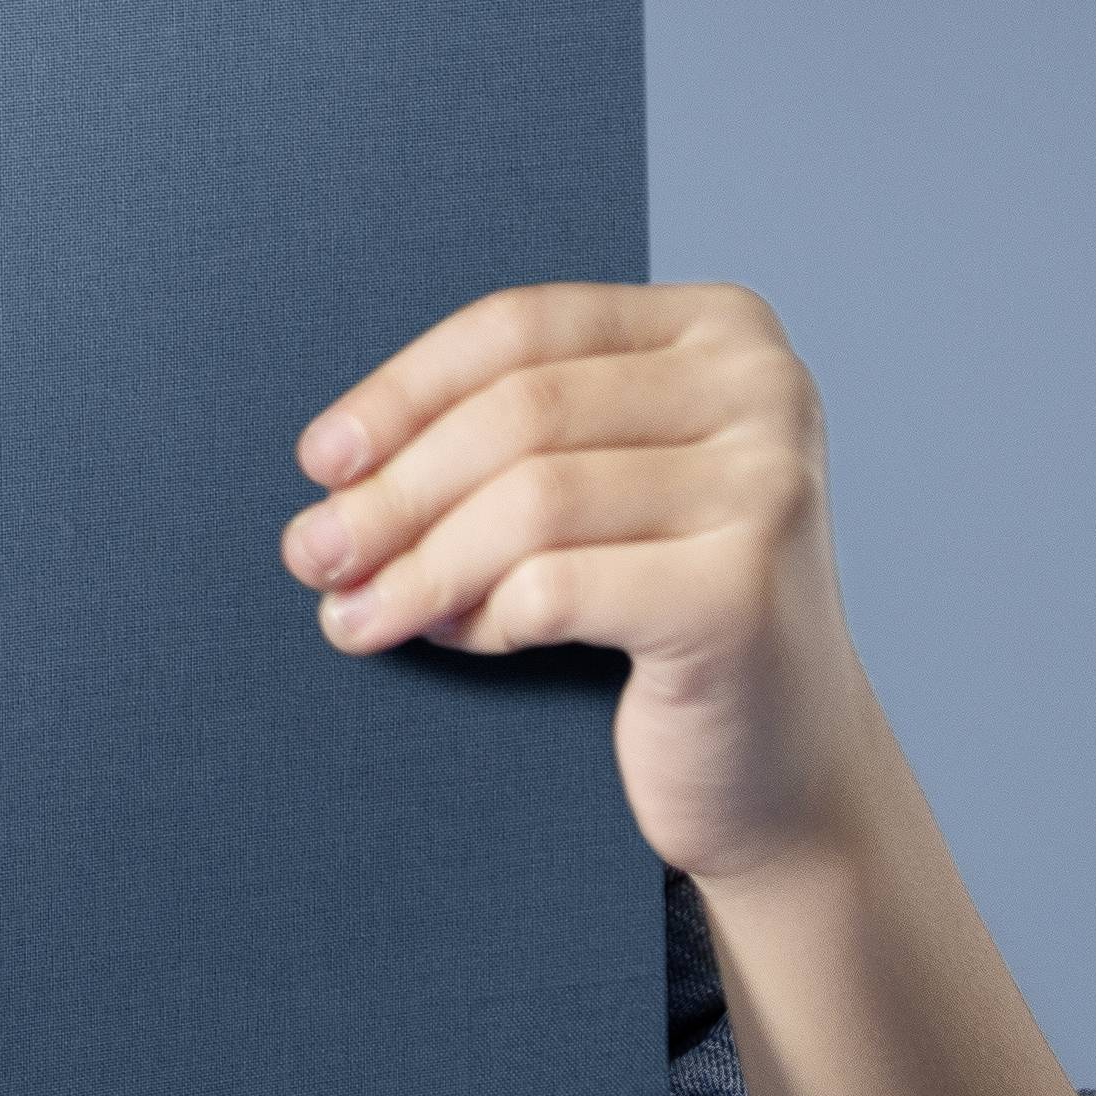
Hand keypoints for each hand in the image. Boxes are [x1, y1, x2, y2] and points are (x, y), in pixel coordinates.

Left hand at [287, 280, 889, 889]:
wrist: (783, 767)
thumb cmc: (667, 610)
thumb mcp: (598, 487)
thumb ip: (504, 436)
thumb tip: (336, 461)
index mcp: (724, 328)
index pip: (521, 328)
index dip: (402, 392)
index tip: (321, 460)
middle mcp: (765, 391)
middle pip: (518, 413)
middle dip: (393, 491)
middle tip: (312, 553)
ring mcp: (767, 491)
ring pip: (528, 502)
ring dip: (416, 564)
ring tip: (354, 612)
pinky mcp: (742, 596)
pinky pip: (554, 589)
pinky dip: (482, 615)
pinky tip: (461, 636)